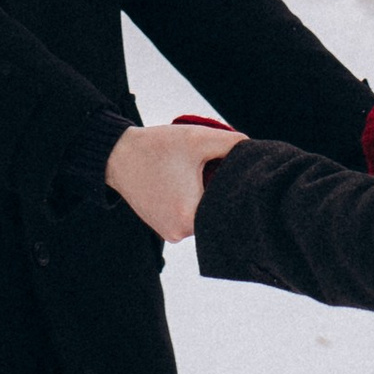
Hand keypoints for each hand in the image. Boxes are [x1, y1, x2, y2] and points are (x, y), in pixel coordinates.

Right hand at [106, 122, 240, 241]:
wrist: (118, 156)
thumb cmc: (156, 148)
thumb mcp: (198, 138)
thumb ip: (233, 144)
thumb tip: (255, 152)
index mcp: (190, 217)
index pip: (229, 202)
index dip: (235, 182)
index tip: (228, 165)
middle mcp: (181, 233)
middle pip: (217, 210)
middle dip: (220, 187)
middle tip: (212, 165)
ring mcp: (172, 234)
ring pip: (204, 212)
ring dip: (206, 194)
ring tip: (194, 172)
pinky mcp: (165, 229)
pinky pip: (190, 215)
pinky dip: (193, 200)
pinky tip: (184, 182)